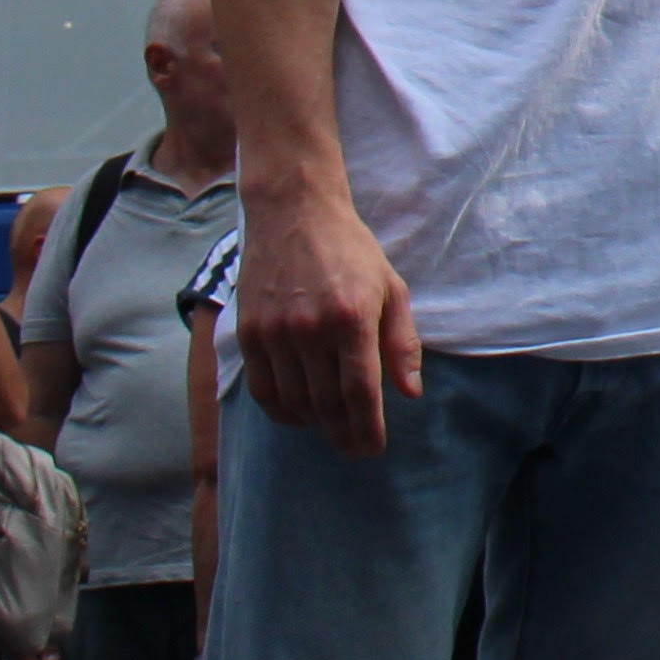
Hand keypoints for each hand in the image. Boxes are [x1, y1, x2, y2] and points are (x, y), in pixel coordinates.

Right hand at [236, 179, 423, 450]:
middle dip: (343, 434)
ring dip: (314, 424)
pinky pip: (263, 389)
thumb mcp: (391, 288)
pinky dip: (280, 411)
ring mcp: (275, 332)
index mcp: (352, 318)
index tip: (373, 447)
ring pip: (293, 402)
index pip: (360, 393)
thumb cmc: (350, 250)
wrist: (294, 211)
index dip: (367, 428)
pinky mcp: (250, 332)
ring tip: (330, 427)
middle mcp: (310, 329)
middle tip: (354, 447)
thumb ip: (401, 342)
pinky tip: (297, 413)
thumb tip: (409, 393)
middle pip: (326, 404)